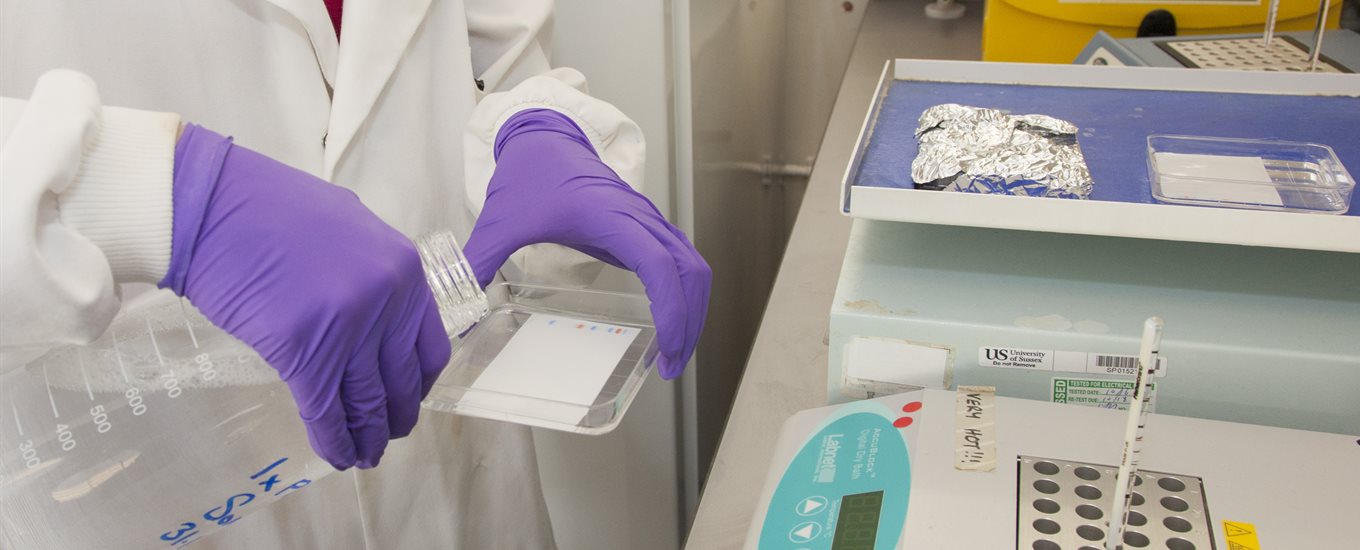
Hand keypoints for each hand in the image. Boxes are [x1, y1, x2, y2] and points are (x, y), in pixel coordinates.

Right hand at [161, 125, 450, 469]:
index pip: (429, 346)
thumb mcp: (348, 230)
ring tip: (364, 455)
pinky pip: (326, 409)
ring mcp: (348, 326)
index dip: (418, 383)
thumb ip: (372, 274)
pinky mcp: (304, 349)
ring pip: (366, 400)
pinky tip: (335, 454)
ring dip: (366, 436)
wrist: (210, 205)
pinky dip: (333, 439)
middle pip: (400, 379)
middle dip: (394, 417)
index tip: (408, 399)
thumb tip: (379, 317)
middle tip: (387, 436)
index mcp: (403, 269)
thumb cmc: (266, 210)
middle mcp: (387, 299)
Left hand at [463, 109, 709, 378]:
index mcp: (610, 217)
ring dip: (693, 308)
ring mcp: (647, 220)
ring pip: (693, 265)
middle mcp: (638, 218)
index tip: (666, 352)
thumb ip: (477, 266)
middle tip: (670, 366)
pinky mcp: (645, 225)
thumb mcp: (499, 222)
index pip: (660, 267)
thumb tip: (454, 317)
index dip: (673, 311)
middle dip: (690, 322)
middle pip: (690, 272)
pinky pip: (681, 258)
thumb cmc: (529, 174)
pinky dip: (684, 290)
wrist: (544, 136)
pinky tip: (668, 319)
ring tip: (673, 352)